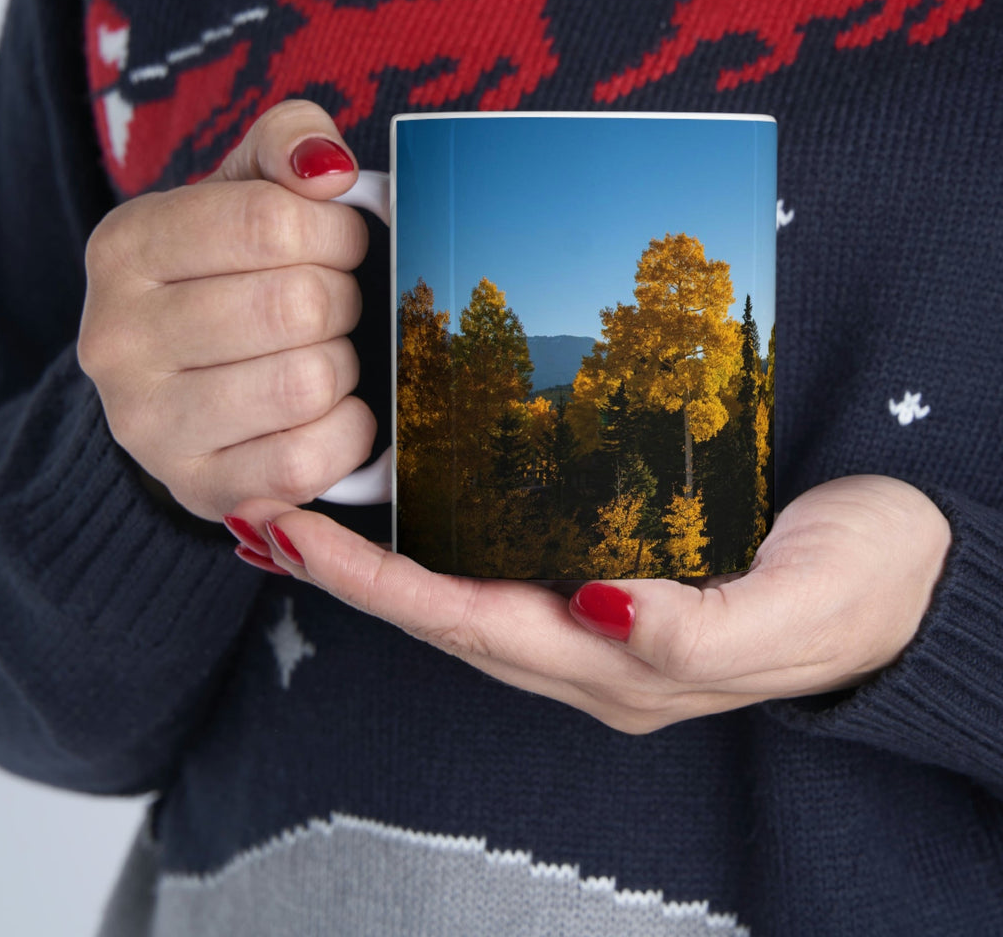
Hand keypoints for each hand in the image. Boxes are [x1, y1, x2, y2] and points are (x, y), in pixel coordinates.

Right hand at [78, 100, 374, 520]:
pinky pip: (306, 462)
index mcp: (126, 247)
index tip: (342, 244)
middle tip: (334, 305)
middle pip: (297, 305)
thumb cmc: (228, 276)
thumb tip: (329, 169)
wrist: (180, 385)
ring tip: (324, 355)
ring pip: (306, 383)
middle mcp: (118, 338)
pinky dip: (347, 432)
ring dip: (343, 366)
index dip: (337, 232)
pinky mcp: (198, 488)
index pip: (271, 222)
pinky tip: (332, 412)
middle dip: (343, 300)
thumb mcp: (244, 190)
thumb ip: (287, 144)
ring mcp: (149, 425)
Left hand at [228, 475, 950, 732]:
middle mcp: (596, 650)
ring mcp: (601, 620)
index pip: (475, 623)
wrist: (913, 576)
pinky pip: (503, 571)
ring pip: (463, 598)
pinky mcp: (616, 581)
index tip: (296, 534)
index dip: (379, 585)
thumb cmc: (866, 582)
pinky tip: (408, 515)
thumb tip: (600, 610)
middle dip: (351, 574)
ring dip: (379, 564)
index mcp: (629, 664)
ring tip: (303, 516)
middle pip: (446, 615)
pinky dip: (437, 550)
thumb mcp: (805, 606)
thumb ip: (704, 626)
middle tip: (264, 514)